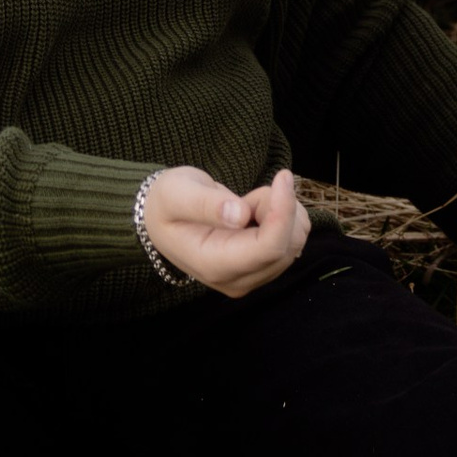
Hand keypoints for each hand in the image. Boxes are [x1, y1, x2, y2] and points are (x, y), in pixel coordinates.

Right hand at [141, 164, 310, 298]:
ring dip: (281, 213)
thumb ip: (206, 204)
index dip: (282, 213)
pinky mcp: (263, 268)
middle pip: (287, 245)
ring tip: (246, 205)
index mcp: (213, 265)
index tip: (282, 177)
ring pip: (295, 241)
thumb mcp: (176, 194)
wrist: (161, 218)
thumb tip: (241, 215)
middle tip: (246, 196)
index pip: (268, 248)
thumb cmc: (165, 203)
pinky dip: (283, 219)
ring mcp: (252, 276)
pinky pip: (293, 240)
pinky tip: (255, 214)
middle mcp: (237, 280)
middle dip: (278, 208)